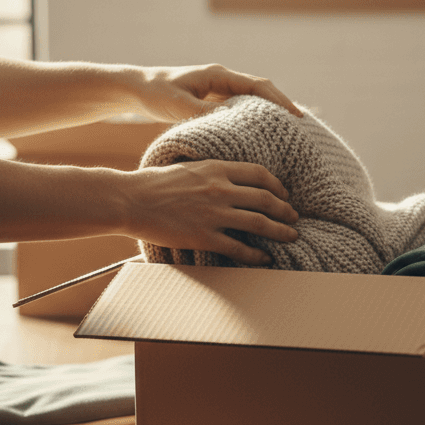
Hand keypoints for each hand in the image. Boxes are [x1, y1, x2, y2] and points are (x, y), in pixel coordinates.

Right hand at [125, 159, 298, 264]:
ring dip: (281, 231)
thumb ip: (213, 171)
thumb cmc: (155, 183)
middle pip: (266, 199)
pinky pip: (239, 248)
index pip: (260, 174)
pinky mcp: (204, 237)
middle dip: (286, 210)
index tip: (284, 194)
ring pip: (260, 223)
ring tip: (291, 236)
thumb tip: (232, 178)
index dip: (278, 186)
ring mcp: (213, 214)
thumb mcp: (190, 166)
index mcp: (217, 168)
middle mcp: (220, 190)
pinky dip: (257, 255)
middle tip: (294, 217)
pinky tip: (265, 258)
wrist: (131, 200)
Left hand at [130, 64, 301, 122]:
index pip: (258, 86)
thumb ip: (204, 113)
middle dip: (282, 105)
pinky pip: (242, 107)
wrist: (137, 88)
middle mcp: (223, 79)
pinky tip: (263, 133)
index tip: (296, 116)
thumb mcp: (178, 105)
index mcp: (218, 75)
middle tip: (302, 125)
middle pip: (262, 91)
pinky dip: (255, 118)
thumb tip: (231, 121)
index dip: (279, 100)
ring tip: (288, 131)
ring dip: (270, 112)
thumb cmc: (155, 94)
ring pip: (253, 99)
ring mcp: (220, 89)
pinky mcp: (214, 100)